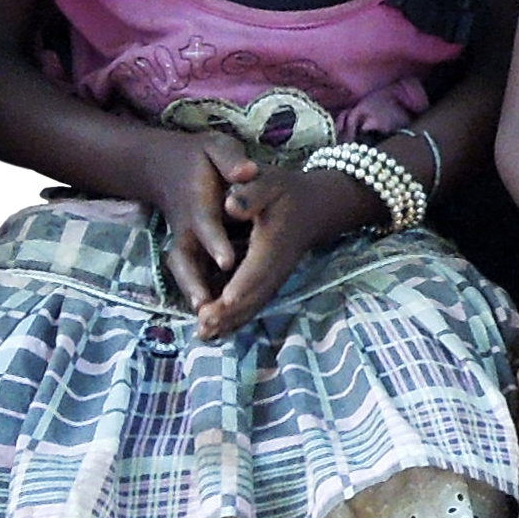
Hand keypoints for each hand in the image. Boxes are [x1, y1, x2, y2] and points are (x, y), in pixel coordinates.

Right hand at [149, 129, 257, 311]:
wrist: (164, 165)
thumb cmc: (199, 157)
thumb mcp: (216, 147)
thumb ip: (229, 159)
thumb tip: (247, 171)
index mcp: (196, 202)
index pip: (206, 225)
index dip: (216, 243)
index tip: (227, 262)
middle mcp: (186, 227)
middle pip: (185, 259)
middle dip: (195, 283)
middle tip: (207, 307)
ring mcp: (183, 242)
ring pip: (184, 273)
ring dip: (194, 297)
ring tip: (208, 326)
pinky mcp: (186, 252)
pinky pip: (189, 278)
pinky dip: (197, 298)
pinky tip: (213, 325)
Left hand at [197, 156, 380, 339]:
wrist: (314, 206)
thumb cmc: (285, 192)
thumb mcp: (269, 182)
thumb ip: (251, 194)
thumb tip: (230, 206)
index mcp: (273, 242)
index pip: (258, 267)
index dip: (242, 284)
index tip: (226, 301)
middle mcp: (276, 266)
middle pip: (254, 294)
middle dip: (229, 313)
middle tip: (204, 327)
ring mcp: (275, 277)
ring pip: (253, 304)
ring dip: (230, 322)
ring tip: (204, 334)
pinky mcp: (270, 282)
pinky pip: (254, 304)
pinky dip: (236, 319)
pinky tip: (216, 331)